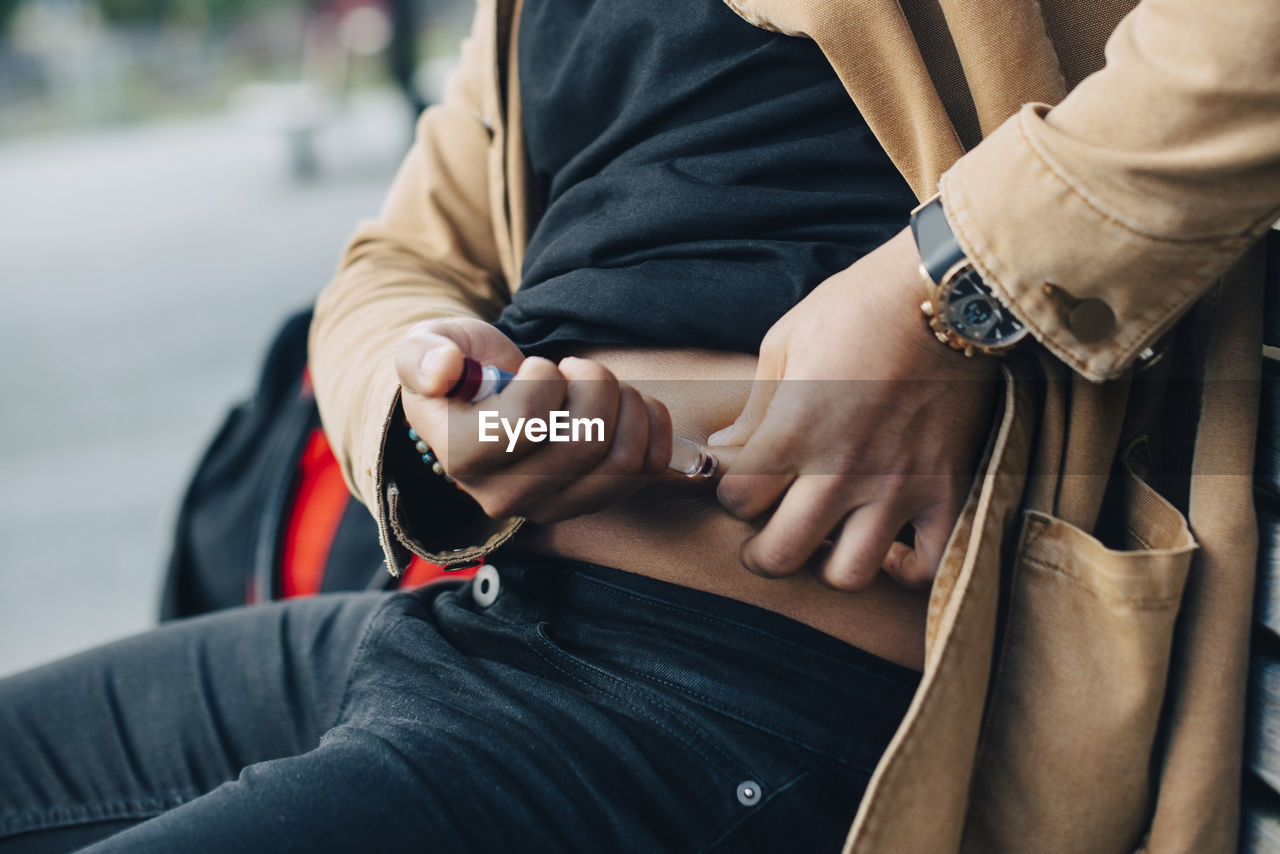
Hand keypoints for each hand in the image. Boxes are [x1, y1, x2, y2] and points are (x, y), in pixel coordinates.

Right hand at [395, 318, 673, 522]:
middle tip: (574, 368)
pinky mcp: (596, 501)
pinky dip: (650, 421)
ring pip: (623, 456)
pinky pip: (650, 464)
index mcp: (462, 457)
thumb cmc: (459, 373)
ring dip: (625, 401)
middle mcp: (507, 496)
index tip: (535, 367)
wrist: (487, 406)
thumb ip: (422, 356)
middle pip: (585, 441)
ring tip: (599, 385)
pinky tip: (625, 403)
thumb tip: (442, 369)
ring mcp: (554, 506)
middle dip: (593, 382)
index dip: (544, 381)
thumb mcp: (426, 350)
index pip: (526, 424)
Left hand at [710, 228, 998, 590]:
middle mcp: (843, 467)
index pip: (737, 500)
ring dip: (827, 564)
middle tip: (764, 539)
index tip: (741, 482)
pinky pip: (928, 565)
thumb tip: (724, 454)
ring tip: (827, 542)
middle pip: (781, 554)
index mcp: (796, 427)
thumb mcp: (786, 342)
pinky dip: (906, 569)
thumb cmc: (859, 308)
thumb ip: (753, 410)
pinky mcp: (948, 489)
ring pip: (847, 574)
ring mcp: (898, 484)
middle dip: (761, 552)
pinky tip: (889, 549)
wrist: (948, 293)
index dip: (730, 495)